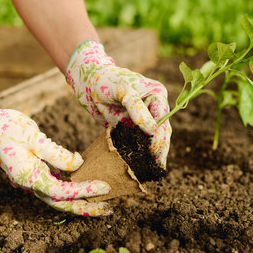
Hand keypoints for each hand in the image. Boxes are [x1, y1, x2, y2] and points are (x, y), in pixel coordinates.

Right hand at [0, 92, 111, 215]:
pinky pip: (55, 186)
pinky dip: (71, 188)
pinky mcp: (34, 172)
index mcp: (27, 177)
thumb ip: (56, 153)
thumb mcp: (33, 137)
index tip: (104, 186)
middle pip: (61, 203)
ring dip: (79, 201)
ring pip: (58, 197)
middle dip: (85, 208)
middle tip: (109, 210)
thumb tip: (78, 165)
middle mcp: (29, 183)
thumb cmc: (7, 128)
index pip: (61, 191)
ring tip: (102, 202)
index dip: (84, 191)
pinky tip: (85, 185)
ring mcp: (31, 180)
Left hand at [65, 40, 171, 167]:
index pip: (163, 119)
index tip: (153, 150)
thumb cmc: (107, 81)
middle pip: (161, 132)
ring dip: (152, 154)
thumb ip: (137, 109)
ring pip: (153, 140)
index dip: (159, 136)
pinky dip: (140, 154)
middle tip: (156, 167)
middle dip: (159, 149)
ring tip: (152, 170)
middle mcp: (154, 108)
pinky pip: (139, 143)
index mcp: (158, 95)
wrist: (89, 84)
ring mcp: (144, 120)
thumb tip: (153, 130)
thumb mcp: (124, 91)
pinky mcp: (132, 129)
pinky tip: (142, 167)